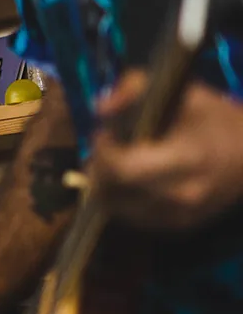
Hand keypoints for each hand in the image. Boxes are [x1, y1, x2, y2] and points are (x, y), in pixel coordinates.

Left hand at [90, 71, 242, 230]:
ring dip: (106, 185)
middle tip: (105, 148)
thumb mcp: (183, 92)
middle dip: (99, 168)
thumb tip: (100, 107)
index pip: (123, 170)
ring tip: (117, 161)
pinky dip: (122, 198)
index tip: (104, 133)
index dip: (103, 152)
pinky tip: (133, 178)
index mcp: (187, 160)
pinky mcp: (177, 226)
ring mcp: (180, 216)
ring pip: (116, 208)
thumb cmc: (215, 119)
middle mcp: (182, 194)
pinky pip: (131, 217)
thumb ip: (135, 87)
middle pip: (112, 193)